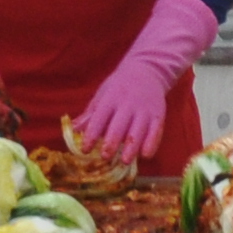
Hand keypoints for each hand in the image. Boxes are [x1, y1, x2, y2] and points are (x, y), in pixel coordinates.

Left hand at [78, 0, 221, 166]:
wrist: (147, 71)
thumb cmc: (119, 86)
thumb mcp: (102, 96)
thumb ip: (90, 114)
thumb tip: (74, 129)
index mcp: (110, 99)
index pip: (99, 119)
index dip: (91, 135)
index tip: (85, 149)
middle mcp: (127, 105)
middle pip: (118, 127)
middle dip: (111, 143)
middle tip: (105, 157)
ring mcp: (144, 110)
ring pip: (138, 131)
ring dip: (131, 148)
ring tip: (125, 161)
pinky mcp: (158, 115)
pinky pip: (156, 132)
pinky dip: (151, 144)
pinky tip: (145, 155)